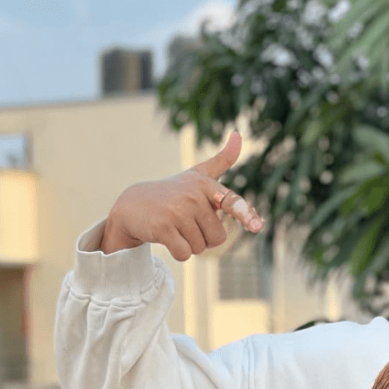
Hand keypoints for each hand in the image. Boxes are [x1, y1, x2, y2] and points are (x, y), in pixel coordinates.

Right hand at [101, 131, 263, 259]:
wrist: (132, 205)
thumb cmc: (173, 193)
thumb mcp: (197, 175)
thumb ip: (221, 161)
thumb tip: (239, 134)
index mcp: (205, 185)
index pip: (230, 202)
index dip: (244, 214)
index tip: (257, 226)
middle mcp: (192, 196)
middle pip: (218, 237)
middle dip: (204, 237)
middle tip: (186, 223)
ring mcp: (177, 212)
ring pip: (201, 247)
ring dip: (190, 244)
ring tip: (175, 227)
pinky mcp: (163, 228)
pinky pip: (185, 254)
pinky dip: (178, 252)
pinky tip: (166, 237)